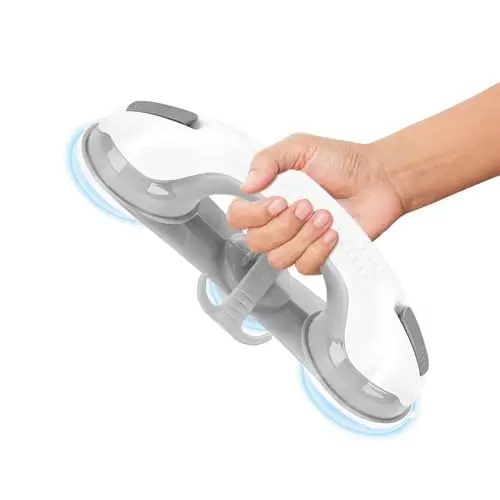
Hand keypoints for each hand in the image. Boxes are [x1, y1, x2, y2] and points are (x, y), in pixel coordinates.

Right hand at [227, 133, 404, 274]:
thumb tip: (246, 185)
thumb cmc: (341, 162)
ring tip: (325, 215)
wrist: (379, 179)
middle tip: (307, 204)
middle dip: (284, 224)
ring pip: (279, 258)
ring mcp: (297, 243)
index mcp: (268, 198)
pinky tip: (333, 232)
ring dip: (303, 236)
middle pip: (256, 242)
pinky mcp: (318, 258)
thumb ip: (268, 159)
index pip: (238, 217)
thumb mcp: (300, 147)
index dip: (253, 215)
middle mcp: (278, 223)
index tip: (278, 200)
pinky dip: (319, 250)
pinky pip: (304, 267)